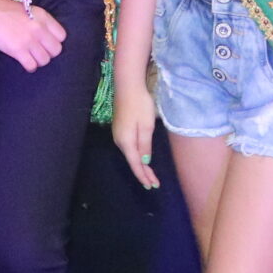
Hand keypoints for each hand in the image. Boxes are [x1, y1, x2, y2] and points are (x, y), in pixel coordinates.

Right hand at [0, 0, 65, 71]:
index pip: (62, 36)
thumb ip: (39, 22)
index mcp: (43, 17)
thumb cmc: (4, 9)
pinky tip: (24, 61)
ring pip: (45, 60)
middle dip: (47, 53)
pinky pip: (32, 66)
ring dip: (37, 61)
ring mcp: (29, 40)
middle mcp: (40, 29)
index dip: (54, 41)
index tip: (46, 43)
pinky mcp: (18, 50)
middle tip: (37, 52)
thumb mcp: (28, 10)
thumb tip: (46, 37)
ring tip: (29, 57)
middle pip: (56, 50)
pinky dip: (29, 66)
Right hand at [111, 72, 159, 189]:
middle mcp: (119, 141)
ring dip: (140, 165)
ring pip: (130, 155)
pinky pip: (129, 147)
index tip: (152, 186)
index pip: (136, 164)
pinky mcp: (120, 129)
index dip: (144, 176)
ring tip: (149, 175)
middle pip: (132, 161)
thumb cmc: (140, 105)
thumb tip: (144, 162)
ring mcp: (118, 135)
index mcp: (126, 142)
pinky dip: (136, 156)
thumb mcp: (146, 126)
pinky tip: (141, 159)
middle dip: (143, 173)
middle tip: (154, 183)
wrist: (128, 86)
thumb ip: (145, 146)